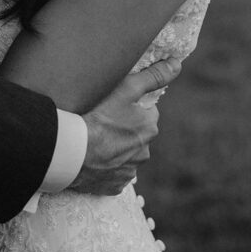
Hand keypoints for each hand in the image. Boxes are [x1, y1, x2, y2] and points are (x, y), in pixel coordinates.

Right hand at [70, 58, 180, 195]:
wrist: (73, 151)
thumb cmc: (100, 114)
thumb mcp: (128, 88)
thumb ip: (154, 76)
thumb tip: (177, 64)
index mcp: (150, 128)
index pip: (145, 112)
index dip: (129, 106)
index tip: (113, 104)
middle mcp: (144, 153)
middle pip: (135, 134)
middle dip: (123, 128)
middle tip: (101, 120)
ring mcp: (128, 172)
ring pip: (124, 155)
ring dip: (114, 148)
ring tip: (94, 139)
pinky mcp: (113, 186)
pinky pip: (112, 173)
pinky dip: (105, 166)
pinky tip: (93, 158)